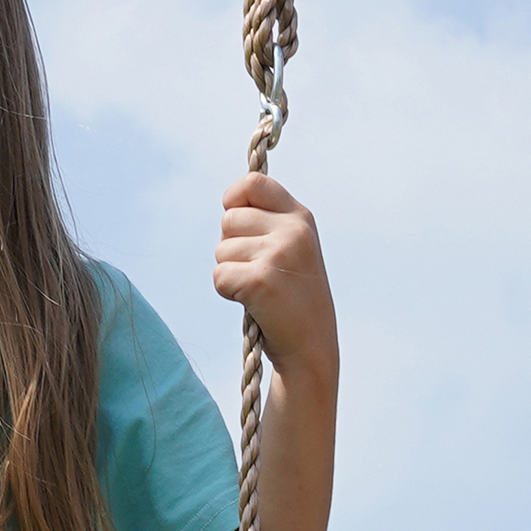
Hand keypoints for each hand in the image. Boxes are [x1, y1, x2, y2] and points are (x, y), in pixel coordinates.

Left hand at [215, 171, 332, 372]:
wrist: (312, 348)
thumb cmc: (294, 299)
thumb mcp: (293, 249)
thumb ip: (267, 222)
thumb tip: (229, 203)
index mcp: (301, 218)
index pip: (253, 183)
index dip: (234, 199)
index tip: (237, 222)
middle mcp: (293, 231)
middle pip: (229, 219)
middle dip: (231, 247)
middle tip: (256, 272)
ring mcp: (278, 255)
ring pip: (221, 249)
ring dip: (230, 272)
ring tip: (259, 290)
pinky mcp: (260, 281)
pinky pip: (219, 276)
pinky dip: (227, 292)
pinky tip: (252, 303)